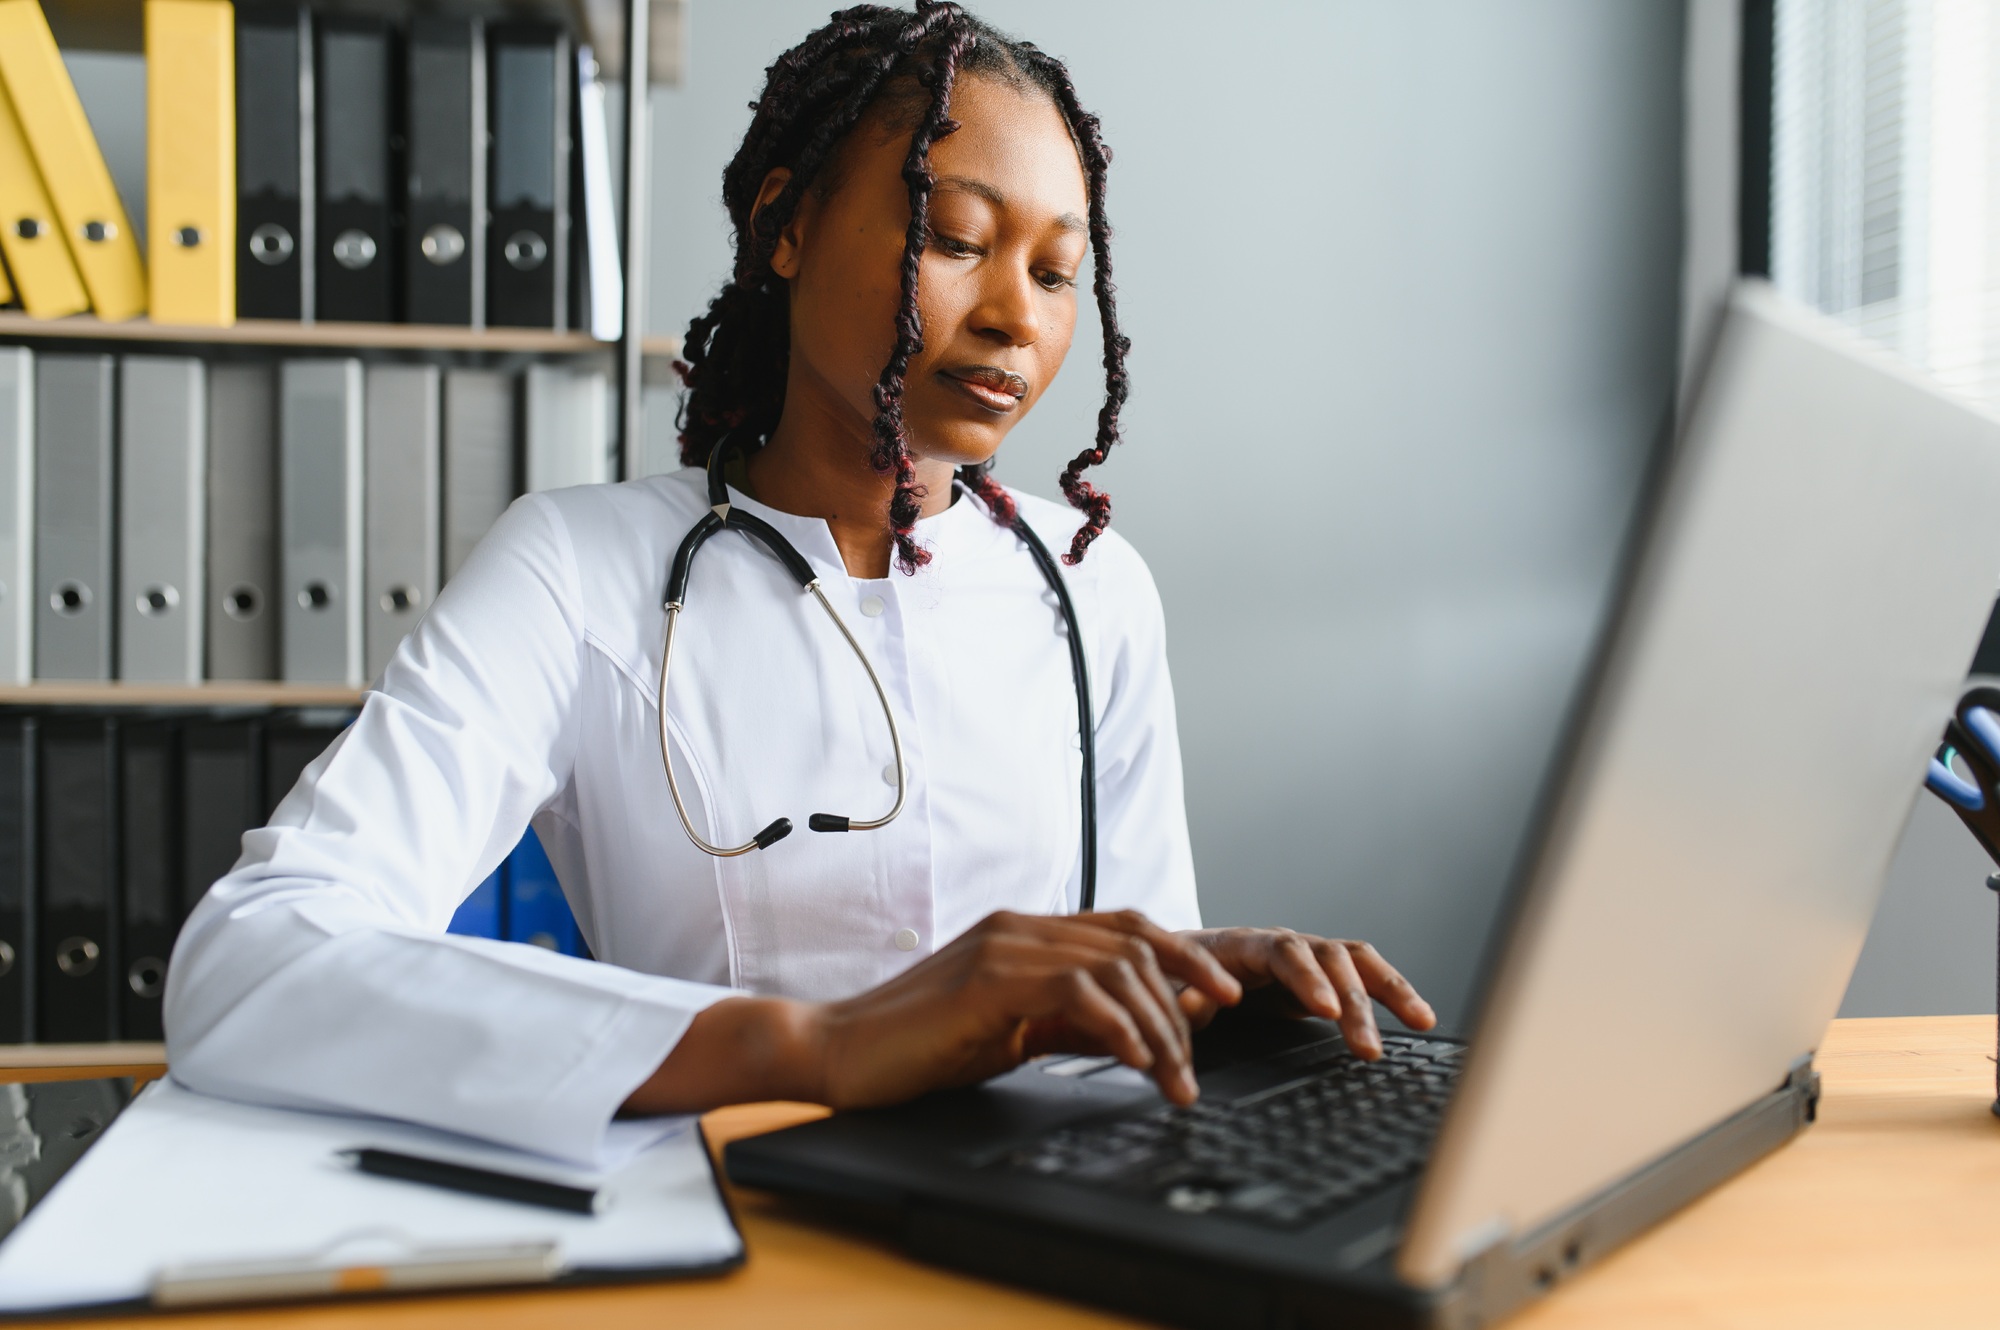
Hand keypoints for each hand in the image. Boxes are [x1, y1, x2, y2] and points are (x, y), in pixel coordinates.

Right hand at [812, 909, 1242, 1107]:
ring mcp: (1002, 947)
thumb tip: (1140, 1031)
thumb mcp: (1012, 1032)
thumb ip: (1069, 1021)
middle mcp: (1019, 927)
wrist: (839, 1051)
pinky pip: (1075, 989)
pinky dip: (1116, 1024)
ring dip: (1157, 1026)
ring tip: (1172, 1078)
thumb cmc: (919, 1046)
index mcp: (1025, 933)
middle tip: (1194, 1066)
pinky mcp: (986, 980)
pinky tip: (1134, 1060)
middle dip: (1182, 1003)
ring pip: (1115, 966)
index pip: (1126, 926)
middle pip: (1134, 943)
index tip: (1223, 998)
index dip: (1183, 955)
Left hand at [1180, 927, 1436, 1058]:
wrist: (1175, 969)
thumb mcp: (1168, 988)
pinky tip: (1419, 1017)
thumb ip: (1182, 997)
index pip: (1282, 952)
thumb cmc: (1172, 978)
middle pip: (1328, 958)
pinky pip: (1363, 978)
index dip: (1307, 979)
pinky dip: (1392, 994)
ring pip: (1355, 963)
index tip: (1326, 1010)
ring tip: (1419, 1021)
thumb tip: (1195, 1003)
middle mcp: (1281, 944)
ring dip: (1388, 991)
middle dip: (1352, 1002)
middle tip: (1366, 1046)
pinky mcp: (1320, 980)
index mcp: (1241, 944)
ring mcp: (1304, 960)